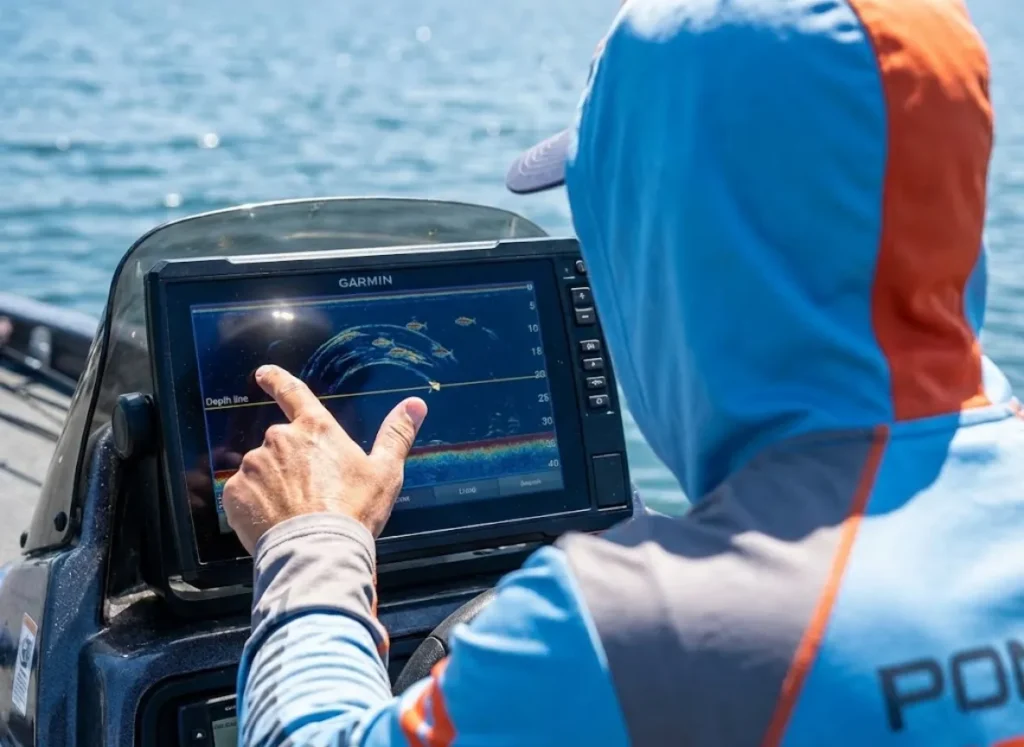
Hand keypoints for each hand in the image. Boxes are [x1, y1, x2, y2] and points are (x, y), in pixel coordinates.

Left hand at [222, 365, 426, 553]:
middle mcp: (280, 439)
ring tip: (295, 512)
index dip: (277, 380)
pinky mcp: (236, 492)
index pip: (292, 392)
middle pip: (282, 443)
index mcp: (315, 428)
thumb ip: (396, 434)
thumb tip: (415, 405)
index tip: (263, 373)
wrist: (318, 551)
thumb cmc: (353, 511)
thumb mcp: (385, 472)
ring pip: (262, 469)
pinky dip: (256, 504)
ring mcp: (255, 465)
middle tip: (311, 493)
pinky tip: (274, 520)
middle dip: (291, 463)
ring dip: (273, 484)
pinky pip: (243, 493)